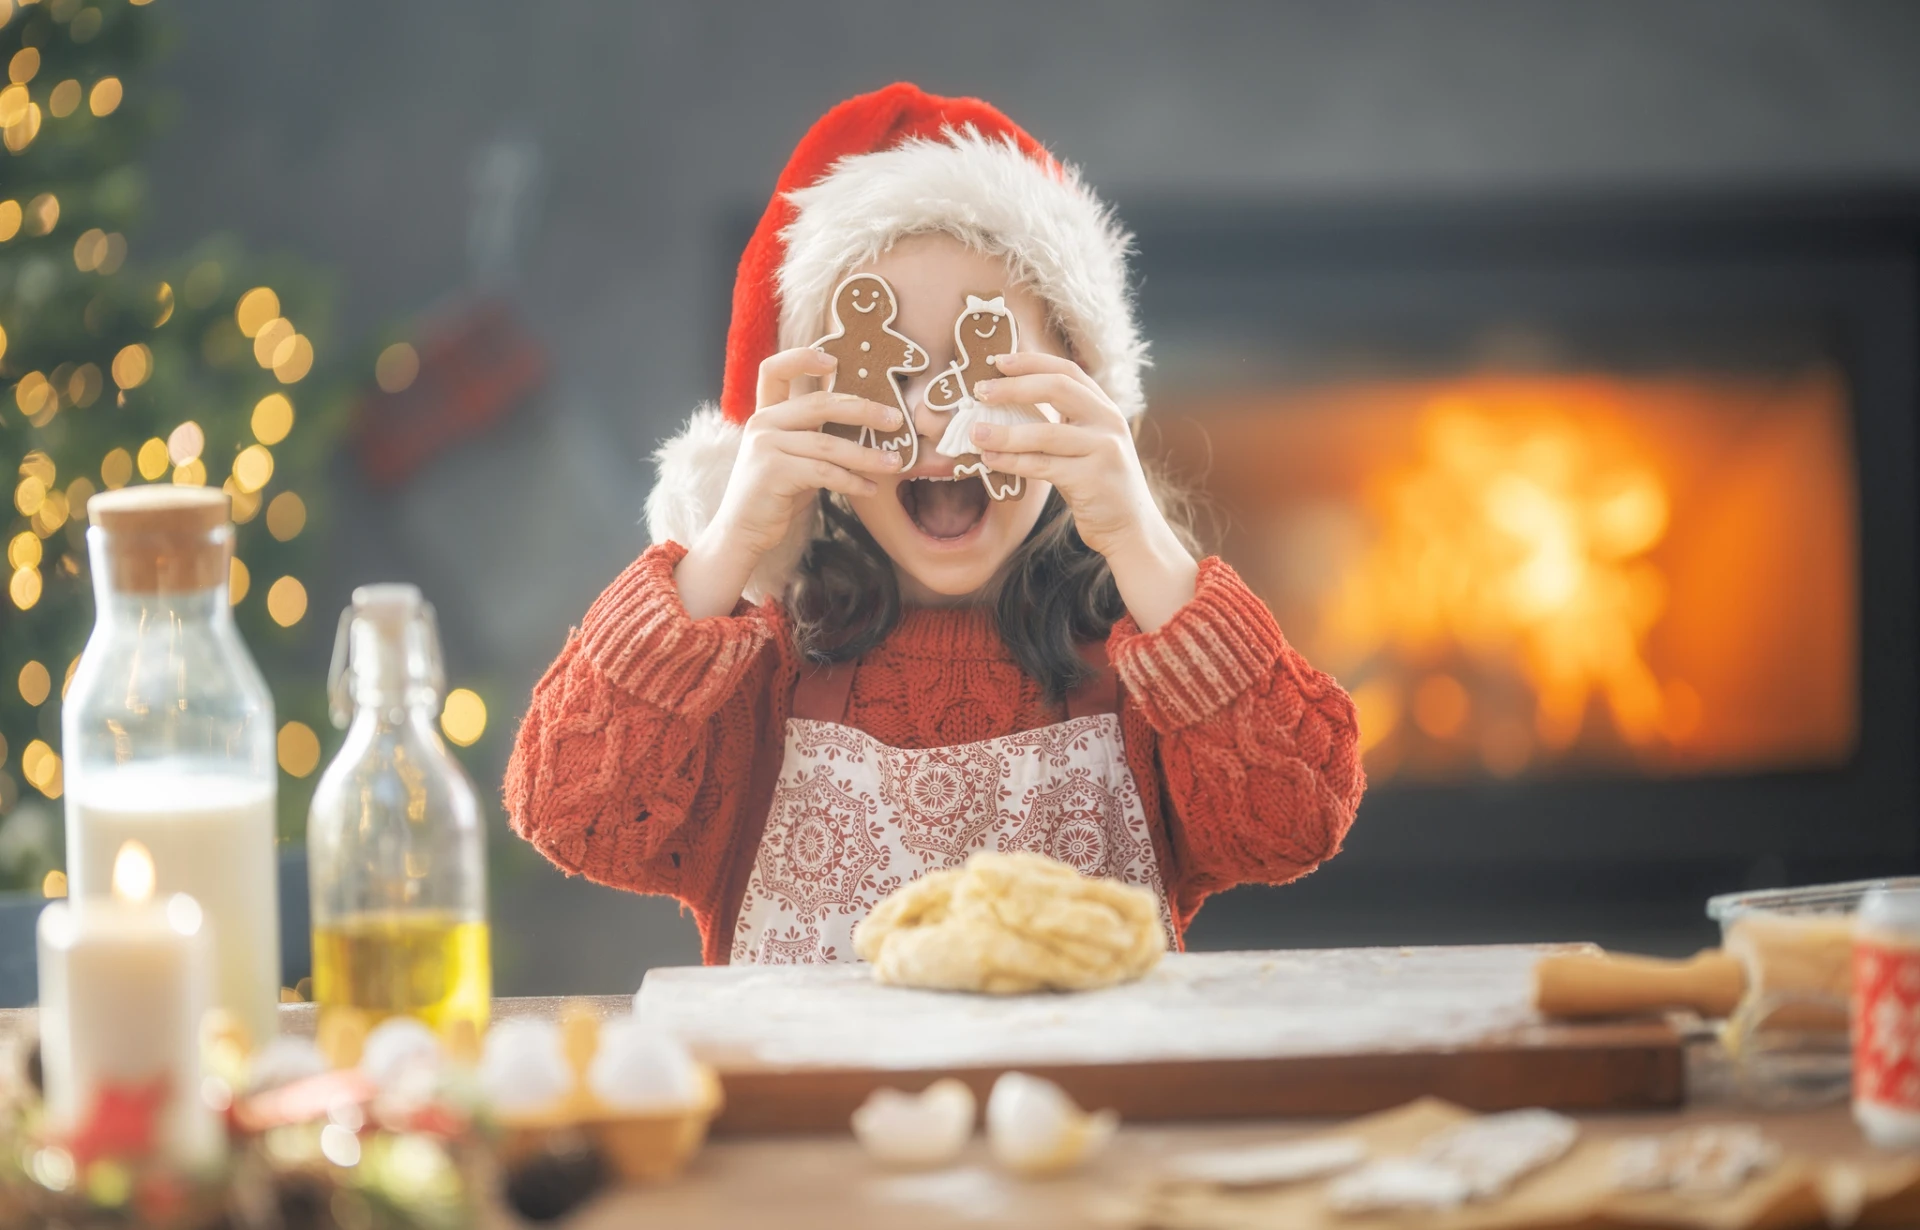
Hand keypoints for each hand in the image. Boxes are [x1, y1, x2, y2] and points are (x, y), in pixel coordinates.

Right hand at [675, 348, 903, 618]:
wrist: (743, 532)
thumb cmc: (777, 495)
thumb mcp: (796, 457)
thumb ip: (816, 436)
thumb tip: (867, 422)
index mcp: (766, 414)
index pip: (774, 369)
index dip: (802, 357)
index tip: (835, 360)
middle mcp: (762, 423)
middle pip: (819, 403)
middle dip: (863, 410)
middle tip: (895, 420)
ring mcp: (765, 446)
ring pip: (828, 444)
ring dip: (866, 455)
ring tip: (894, 464)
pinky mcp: (772, 472)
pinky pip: (824, 472)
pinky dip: (852, 481)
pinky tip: (871, 488)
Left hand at [969, 353, 1197, 631]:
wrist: (1131, 528)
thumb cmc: (1097, 485)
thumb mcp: (1086, 445)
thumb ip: (1060, 423)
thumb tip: (1004, 406)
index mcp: (1104, 408)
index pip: (1066, 370)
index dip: (1031, 361)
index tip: (998, 360)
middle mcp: (1108, 421)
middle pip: (1058, 388)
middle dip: (1014, 386)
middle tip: (980, 390)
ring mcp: (1104, 449)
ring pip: (1045, 432)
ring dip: (1005, 431)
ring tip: (975, 432)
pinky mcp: (1093, 479)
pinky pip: (1043, 466)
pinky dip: (1013, 461)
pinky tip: (990, 459)